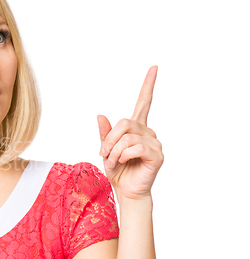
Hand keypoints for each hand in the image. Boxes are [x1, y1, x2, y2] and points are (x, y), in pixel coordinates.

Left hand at [97, 66, 163, 201]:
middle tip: (104, 153)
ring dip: (113, 151)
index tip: (154, 67)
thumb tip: (100, 115)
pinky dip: (123, 155)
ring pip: (127, 136)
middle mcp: (148, 132)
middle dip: (109, 139)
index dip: (148, 85)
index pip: (144, 102)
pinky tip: (123, 162)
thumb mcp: (105, 149)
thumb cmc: (118, 170)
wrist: (126, 191)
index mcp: (136, 128)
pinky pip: (136, 147)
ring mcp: (154, 143)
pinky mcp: (157, 155)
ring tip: (113, 162)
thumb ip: (105, 133)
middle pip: (124, 122)